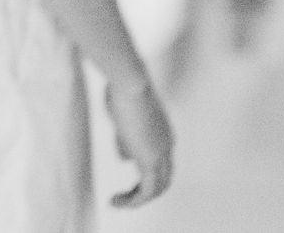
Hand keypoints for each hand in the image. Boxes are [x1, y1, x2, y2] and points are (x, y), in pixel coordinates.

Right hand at [104, 73, 174, 207]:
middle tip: (124, 198)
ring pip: (157, 188)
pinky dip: (133, 201)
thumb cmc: (124, 91)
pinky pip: (147, 191)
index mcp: (163, 132)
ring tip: (117, 202)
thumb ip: (126, 138)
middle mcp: (167, 143)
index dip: (142, 172)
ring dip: (136, 200)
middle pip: (163, 179)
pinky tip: (115, 200)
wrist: (131, 82)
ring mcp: (162, 152)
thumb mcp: (124, 118)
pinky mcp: (151, 160)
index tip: (124, 174)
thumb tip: (125, 157)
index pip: (159, 161)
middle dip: (143, 192)